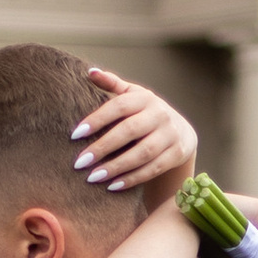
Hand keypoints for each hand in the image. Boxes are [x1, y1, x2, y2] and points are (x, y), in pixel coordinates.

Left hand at [74, 69, 196, 198]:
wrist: (182, 132)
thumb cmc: (146, 113)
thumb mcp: (132, 96)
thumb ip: (112, 84)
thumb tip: (90, 72)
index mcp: (145, 98)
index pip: (118, 106)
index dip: (97, 119)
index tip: (75, 135)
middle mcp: (160, 114)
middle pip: (129, 131)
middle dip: (103, 147)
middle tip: (80, 162)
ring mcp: (170, 135)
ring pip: (142, 153)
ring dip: (116, 167)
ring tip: (93, 177)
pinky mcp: (176, 154)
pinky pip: (153, 169)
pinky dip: (132, 178)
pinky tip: (112, 186)